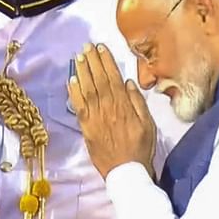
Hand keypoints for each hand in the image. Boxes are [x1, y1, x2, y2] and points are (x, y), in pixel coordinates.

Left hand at [67, 43, 156, 177]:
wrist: (125, 171)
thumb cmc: (140, 148)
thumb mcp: (148, 124)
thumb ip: (137, 102)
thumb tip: (128, 82)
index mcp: (123, 105)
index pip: (112, 77)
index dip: (106, 61)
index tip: (100, 47)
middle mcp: (107, 107)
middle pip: (97, 79)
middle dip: (91, 61)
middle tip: (86, 46)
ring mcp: (94, 117)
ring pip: (86, 88)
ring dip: (81, 71)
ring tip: (78, 57)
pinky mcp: (85, 126)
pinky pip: (77, 105)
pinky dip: (73, 91)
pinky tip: (71, 79)